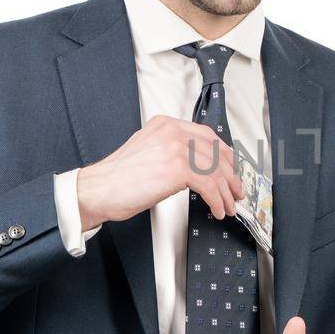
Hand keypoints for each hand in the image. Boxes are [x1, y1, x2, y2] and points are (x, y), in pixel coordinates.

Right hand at [75, 115, 243, 227]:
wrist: (98, 190)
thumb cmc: (118, 178)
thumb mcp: (148, 152)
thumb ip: (172, 150)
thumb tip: (199, 167)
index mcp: (166, 125)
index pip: (207, 136)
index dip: (225, 155)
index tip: (231, 169)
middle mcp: (172, 132)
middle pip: (216, 152)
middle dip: (231, 175)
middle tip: (236, 190)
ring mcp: (175, 148)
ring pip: (215, 170)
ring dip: (226, 192)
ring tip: (227, 205)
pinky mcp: (177, 168)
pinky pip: (209, 185)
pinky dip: (216, 200)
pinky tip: (216, 209)